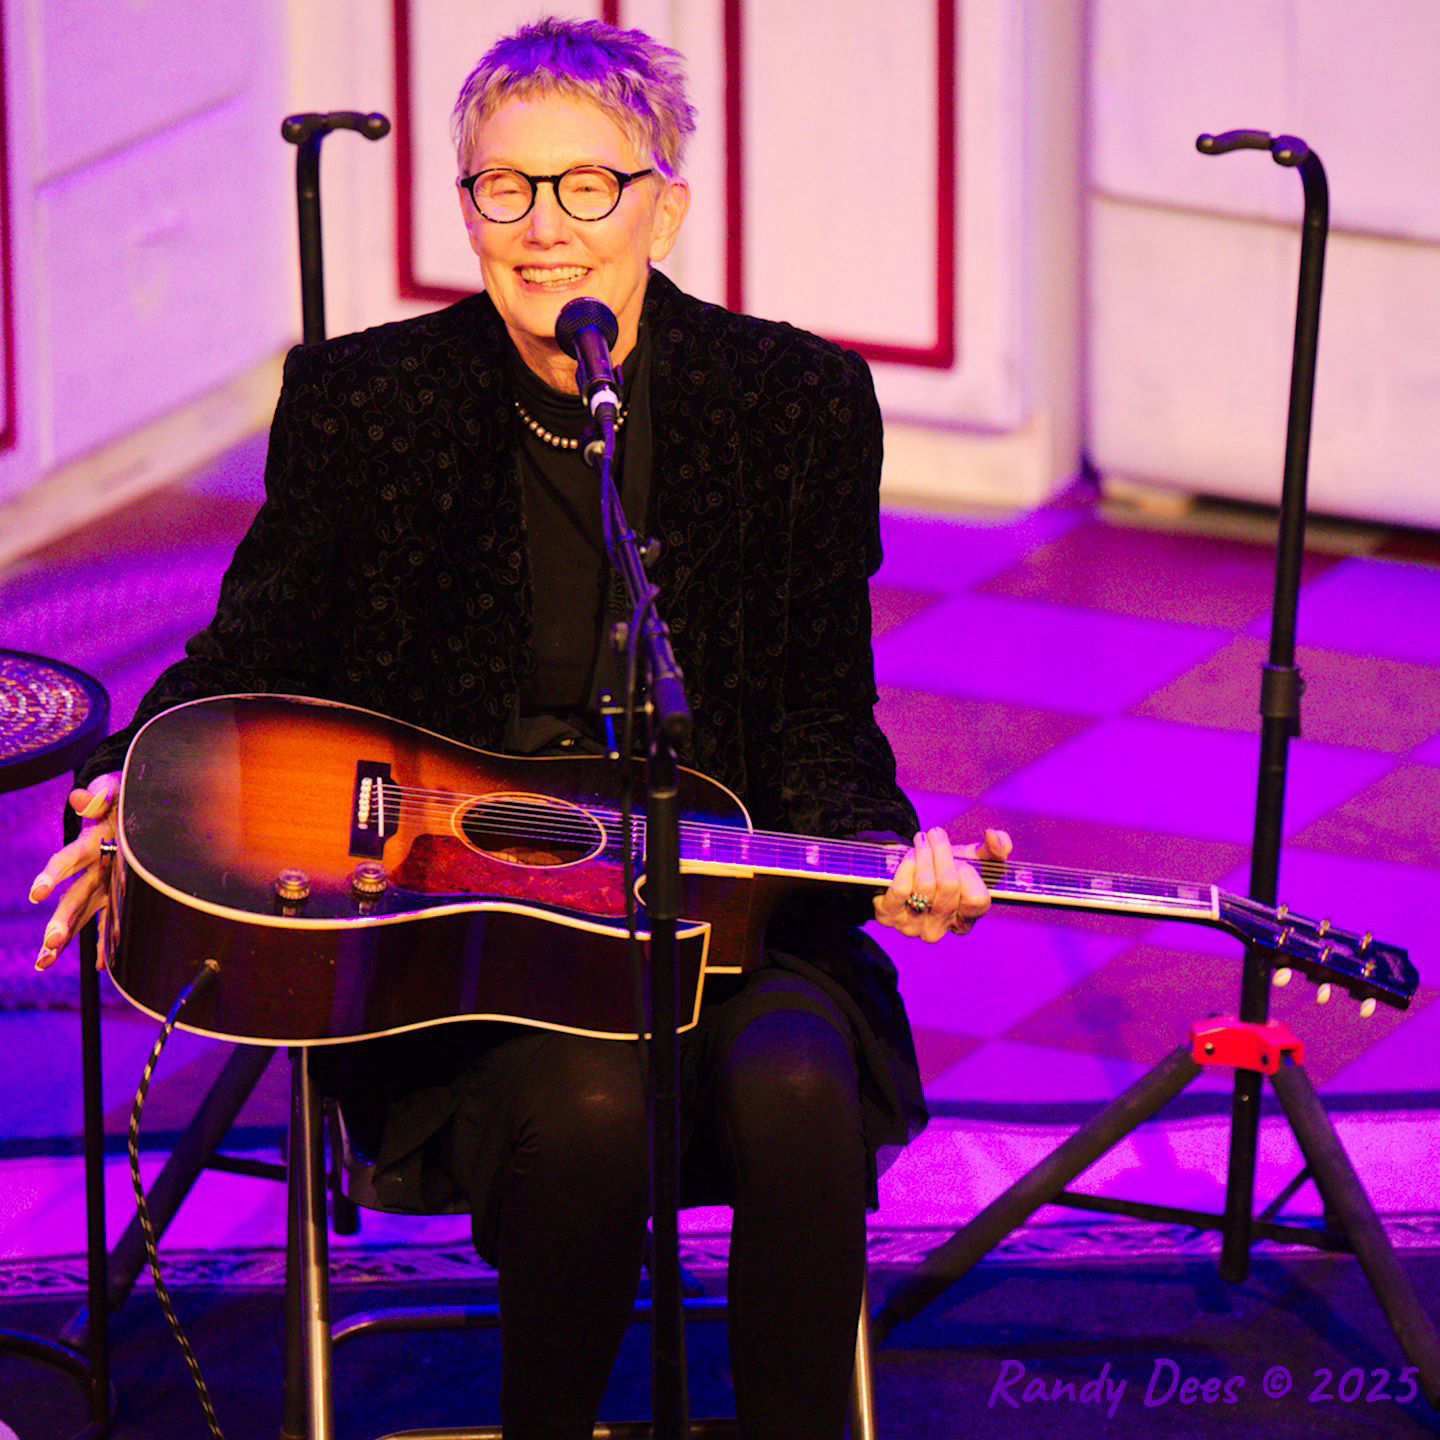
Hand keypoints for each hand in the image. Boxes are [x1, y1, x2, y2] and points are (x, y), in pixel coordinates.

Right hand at [29, 772, 121, 970]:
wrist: (132, 806)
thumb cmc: (120, 798)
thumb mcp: (114, 790)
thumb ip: (101, 794)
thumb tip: (81, 797)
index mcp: (90, 844)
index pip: (67, 861)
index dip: (52, 875)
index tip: (36, 893)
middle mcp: (94, 869)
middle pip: (73, 897)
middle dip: (60, 920)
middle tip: (49, 943)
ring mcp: (106, 884)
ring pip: (83, 915)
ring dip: (66, 937)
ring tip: (45, 961)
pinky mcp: (121, 894)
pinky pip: (112, 921)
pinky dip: (107, 944)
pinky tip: (100, 967)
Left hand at [872, 826, 1012, 942]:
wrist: (904, 869)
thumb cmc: (946, 867)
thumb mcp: (975, 858)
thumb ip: (997, 848)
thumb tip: (994, 836)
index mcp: (965, 920)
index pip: (977, 901)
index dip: (970, 876)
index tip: (962, 860)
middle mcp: (939, 929)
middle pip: (949, 886)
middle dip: (941, 852)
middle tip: (935, 833)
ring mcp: (912, 927)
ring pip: (925, 885)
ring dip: (923, 853)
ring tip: (921, 840)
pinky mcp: (888, 917)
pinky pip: (901, 888)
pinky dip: (905, 865)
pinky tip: (909, 856)